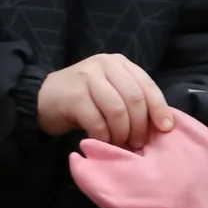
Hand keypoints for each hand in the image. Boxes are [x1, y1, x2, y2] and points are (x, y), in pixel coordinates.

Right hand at [36, 53, 173, 147]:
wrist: (43, 99)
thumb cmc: (83, 98)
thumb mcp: (110, 91)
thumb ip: (131, 99)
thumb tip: (160, 125)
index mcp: (119, 63)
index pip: (147, 85)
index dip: (159, 109)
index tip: (165, 130)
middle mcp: (104, 65)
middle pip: (134, 98)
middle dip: (140, 126)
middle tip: (137, 143)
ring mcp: (87, 78)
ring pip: (118, 110)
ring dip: (122, 133)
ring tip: (121, 144)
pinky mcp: (73, 96)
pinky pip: (98, 122)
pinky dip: (104, 137)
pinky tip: (103, 142)